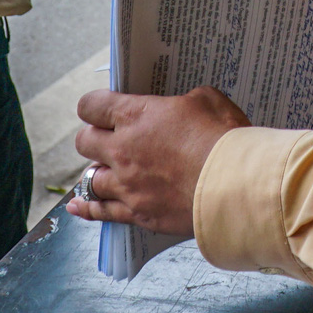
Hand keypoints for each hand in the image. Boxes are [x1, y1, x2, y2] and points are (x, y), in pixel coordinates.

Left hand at [67, 87, 252, 231]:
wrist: (235, 185)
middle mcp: (122, 150)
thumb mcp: (208, 100)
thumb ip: (186, 101)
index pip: (92, 105)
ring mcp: (127, 184)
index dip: (94, 105)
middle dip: (94, 137)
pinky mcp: (137, 212)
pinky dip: (87, 209)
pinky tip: (77, 207)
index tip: (102, 108)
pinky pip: (100, 212)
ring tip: (104, 170)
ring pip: (89, 178)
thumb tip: (183, 106)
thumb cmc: (224, 138)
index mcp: (136, 116)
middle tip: (109, 138)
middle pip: (84, 141)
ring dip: (96, 171)